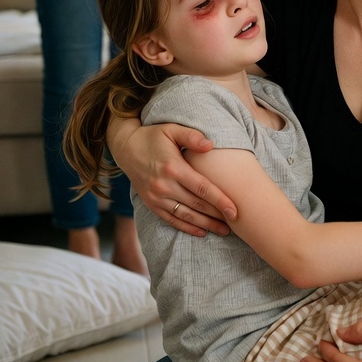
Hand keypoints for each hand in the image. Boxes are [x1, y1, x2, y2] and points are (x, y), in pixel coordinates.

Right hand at [114, 122, 237, 235]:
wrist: (125, 148)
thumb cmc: (153, 136)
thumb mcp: (172, 129)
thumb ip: (192, 136)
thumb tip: (211, 145)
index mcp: (173, 168)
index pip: (202, 188)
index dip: (220, 201)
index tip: (235, 211)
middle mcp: (164, 186)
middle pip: (196, 205)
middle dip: (217, 216)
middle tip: (236, 223)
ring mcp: (156, 197)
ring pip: (186, 216)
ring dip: (206, 225)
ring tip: (224, 231)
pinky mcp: (151, 204)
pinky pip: (172, 220)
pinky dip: (187, 228)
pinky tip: (202, 232)